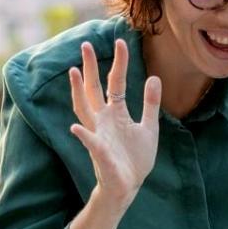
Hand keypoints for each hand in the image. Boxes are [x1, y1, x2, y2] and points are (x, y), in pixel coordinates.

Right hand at [67, 38, 161, 208]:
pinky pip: (90, 143)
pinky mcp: (100, 154)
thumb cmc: (135, 159)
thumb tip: (154, 77)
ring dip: (78, 92)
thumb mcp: (149, 128)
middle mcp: (103, 120)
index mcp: (116, 113)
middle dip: (90, 68)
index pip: (116, 82)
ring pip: (84, 109)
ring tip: (74, 72)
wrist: (128, 187)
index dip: (119, 63)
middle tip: (85, 45)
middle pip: (94, 89)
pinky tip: (75, 128)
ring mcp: (99, 135)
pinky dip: (83, 136)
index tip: (121, 41)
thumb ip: (150, 104)